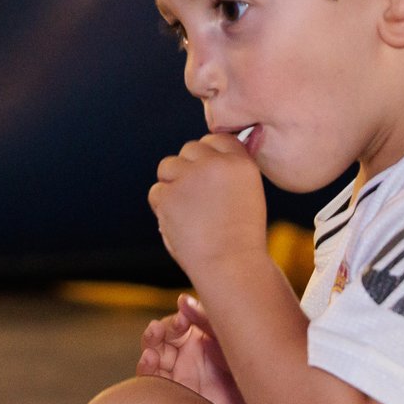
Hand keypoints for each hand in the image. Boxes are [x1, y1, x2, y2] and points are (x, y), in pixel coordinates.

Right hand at [139, 294, 249, 403]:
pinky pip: (152, 380)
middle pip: (159, 339)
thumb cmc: (250, 367)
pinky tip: (149, 360)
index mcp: (197, 337)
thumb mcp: (228, 339)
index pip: (175, 325)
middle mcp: (185, 355)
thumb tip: (182, 299)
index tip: (181, 322)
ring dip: (148, 349)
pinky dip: (146, 369)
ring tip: (152, 350)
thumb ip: (205, 320)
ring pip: (152, 357)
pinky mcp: (175, 393)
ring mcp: (178, 374)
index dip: (173, 322)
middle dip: (156, 333)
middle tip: (157, 331)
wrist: (260, 400)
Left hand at [148, 133, 265, 281]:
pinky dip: (162, 207)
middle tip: (195, 197)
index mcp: (240, 163)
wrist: (230, 265)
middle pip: (189, 149)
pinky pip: (156, 192)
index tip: (207, 171)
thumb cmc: (240, 237)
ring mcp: (190, 177)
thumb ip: (227, 172)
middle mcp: (215, 164)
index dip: (208, 154)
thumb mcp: (247, 195)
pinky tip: (179, 223)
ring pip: (168, 166)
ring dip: (171, 184)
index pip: (217, 138)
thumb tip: (205, 153)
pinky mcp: (169, 195)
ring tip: (187, 210)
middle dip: (187, 168)